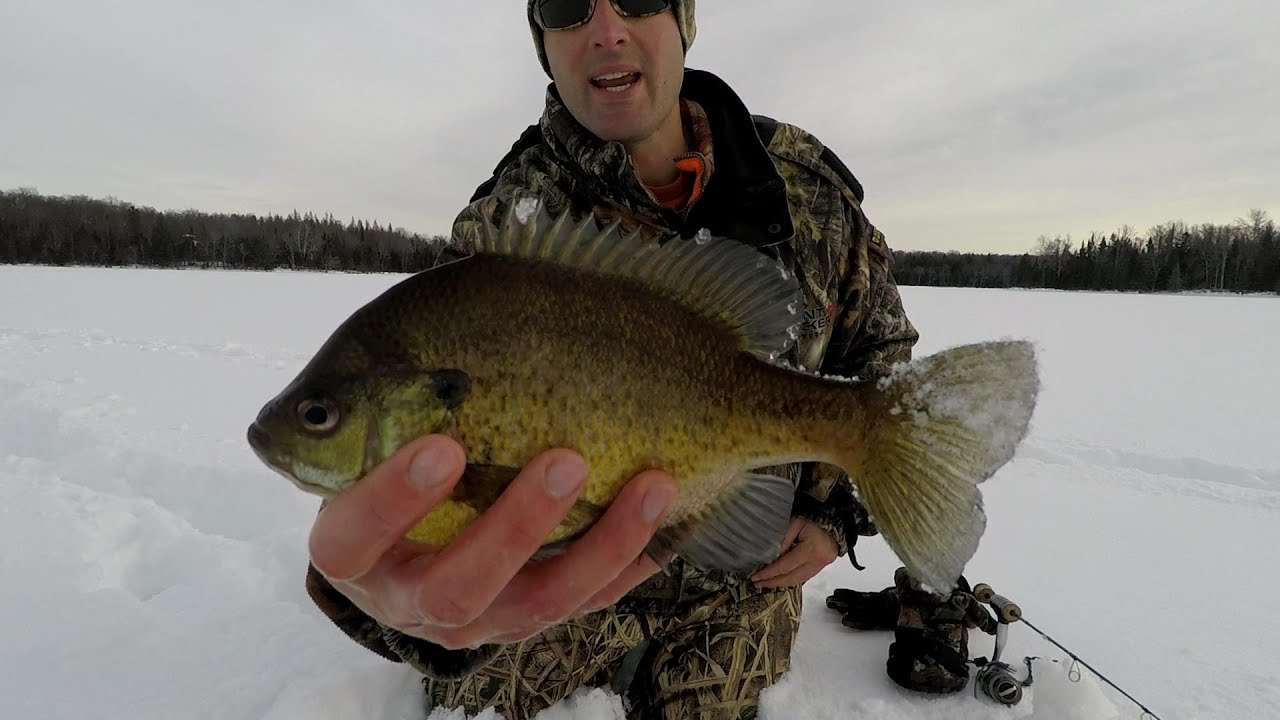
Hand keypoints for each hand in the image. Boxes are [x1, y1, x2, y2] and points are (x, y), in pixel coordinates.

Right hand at [307, 434, 677, 649]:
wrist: (398, 558)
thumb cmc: (383, 472)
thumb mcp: (363, 449)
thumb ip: (385, 405)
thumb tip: (440, 293)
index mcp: (354, 555)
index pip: (353, 537)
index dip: (392, 500)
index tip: (444, 445)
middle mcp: (412, 600)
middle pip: (458, 587)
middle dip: (515, 527)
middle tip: (566, 462)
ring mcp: (478, 620)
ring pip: (540, 603)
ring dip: (601, 544)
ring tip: (651, 484)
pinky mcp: (530, 621)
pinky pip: (590, 601)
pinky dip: (632, 559)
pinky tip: (671, 516)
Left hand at [750, 517, 838, 588]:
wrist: (834, 520)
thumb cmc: (814, 518)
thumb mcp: (795, 523)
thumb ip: (783, 540)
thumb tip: (770, 557)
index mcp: (811, 549)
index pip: (785, 566)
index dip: (769, 573)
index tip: (756, 577)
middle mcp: (818, 561)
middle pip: (792, 578)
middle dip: (773, 582)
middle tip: (757, 584)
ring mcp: (821, 566)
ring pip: (799, 580)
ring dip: (781, 583)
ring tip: (766, 584)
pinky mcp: (822, 566)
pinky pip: (804, 577)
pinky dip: (791, 579)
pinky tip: (780, 579)